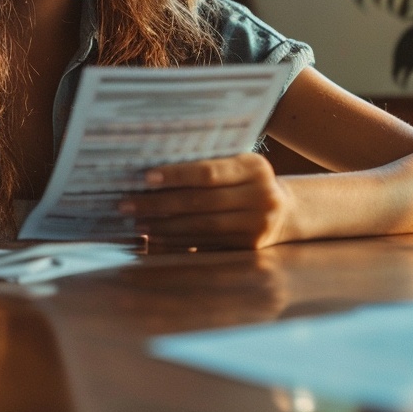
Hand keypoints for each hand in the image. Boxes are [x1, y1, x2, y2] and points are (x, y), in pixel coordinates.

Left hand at [119, 152, 292, 250]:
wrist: (284, 211)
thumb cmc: (248, 181)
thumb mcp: (238, 164)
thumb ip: (209, 164)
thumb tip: (154, 173)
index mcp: (254, 168)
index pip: (208, 172)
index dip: (175, 176)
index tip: (145, 178)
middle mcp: (260, 197)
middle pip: (200, 202)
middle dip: (159, 204)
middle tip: (127, 204)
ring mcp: (256, 225)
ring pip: (201, 227)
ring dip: (164, 226)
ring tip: (137, 222)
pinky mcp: (248, 247)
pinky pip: (206, 244)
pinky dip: (178, 241)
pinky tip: (156, 238)